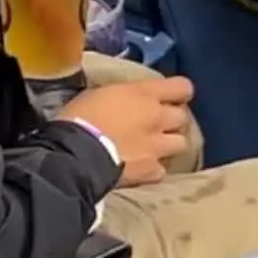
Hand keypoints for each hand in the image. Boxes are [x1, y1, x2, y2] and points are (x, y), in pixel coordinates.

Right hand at [58, 77, 194, 186]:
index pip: (182, 87)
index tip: (168, 97)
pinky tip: (141, 169)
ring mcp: (157, 147)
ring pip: (181, 143)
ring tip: (153, 148)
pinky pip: (161, 170)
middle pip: (182, 117)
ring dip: (168, 144)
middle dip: (171, 120)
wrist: (74, 154)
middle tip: (155, 124)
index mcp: (143, 94)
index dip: (177, 92)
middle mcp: (157, 118)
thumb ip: (120, 96)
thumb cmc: (78, 117)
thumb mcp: (97, 94)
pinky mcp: (150, 171)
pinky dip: (153, 169)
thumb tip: (123, 100)